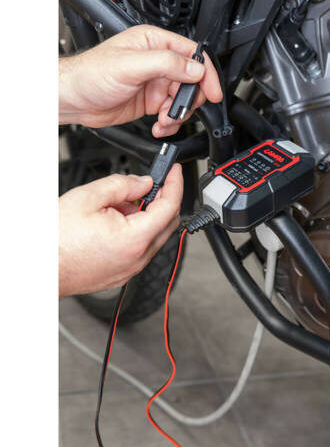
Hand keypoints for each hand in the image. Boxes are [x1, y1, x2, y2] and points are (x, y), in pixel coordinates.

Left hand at [59, 25, 222, 136]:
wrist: (74, 99)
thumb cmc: (91, 74)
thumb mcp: (131, 65)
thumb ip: (166, 64)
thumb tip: (194, 68)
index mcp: (155, 43)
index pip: (192, 55)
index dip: (206, 73)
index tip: (213, 92)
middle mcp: (158, 62)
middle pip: (192, 81)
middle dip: (189, 100)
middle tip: (179, 111)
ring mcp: (156, 83)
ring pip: (183, 101)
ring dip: (177, 115)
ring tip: (164, 121)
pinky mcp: (151, 102)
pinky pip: (171, 114)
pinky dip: (169, 124)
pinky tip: (158, 126)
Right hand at [59, 165, 182, 296]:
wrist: (38, 267)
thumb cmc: (55, 239)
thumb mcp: (89, 197)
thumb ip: (123, 185)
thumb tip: (144, 183)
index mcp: (135, 238)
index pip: (170, 206)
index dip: (175, 184)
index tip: (175, 171)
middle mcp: (138, 258)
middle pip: (167, 223)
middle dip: (162, 199)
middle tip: (148, 184)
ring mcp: (131, 269)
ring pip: (154, 236)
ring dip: (146, 216)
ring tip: (116, 206)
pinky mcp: (123, 274)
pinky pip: (141, 249)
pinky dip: (137, 232)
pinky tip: (113, 223)